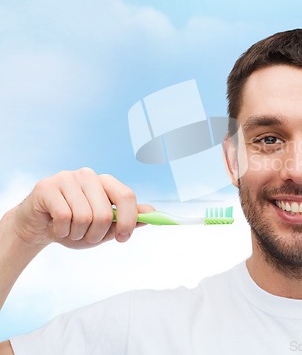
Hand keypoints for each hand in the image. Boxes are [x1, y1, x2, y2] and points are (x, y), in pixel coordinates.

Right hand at [10, 168, 151, 248]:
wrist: (37, 228)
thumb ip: (127, 219)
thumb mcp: (104, 227)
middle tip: (86, 238)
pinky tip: (56, 227)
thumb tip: (153, 213)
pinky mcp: (47, 186)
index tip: (123, 238)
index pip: (126, 195)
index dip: (129, 219)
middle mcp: (88, 175)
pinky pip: (63, 217)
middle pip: (104, 212)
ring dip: (77, 234)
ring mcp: (67, 178)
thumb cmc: (74, 226)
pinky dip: (61, 231)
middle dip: (96, 235)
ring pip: (83, 217)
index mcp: (105, 181)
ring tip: (70, 231)